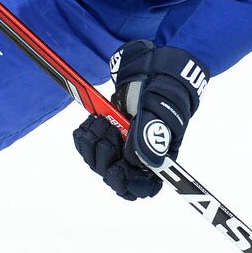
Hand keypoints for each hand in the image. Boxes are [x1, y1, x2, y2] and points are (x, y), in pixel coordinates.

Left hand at [72, 41, 208, 199]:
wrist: (156, 66)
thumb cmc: (165, 90)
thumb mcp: (160, 109)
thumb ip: (151, 135)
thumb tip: (144, 162)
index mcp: (159, 157)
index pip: (144, 187)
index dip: (128, 184)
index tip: (117, 169)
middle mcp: (140, 156)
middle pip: (115, 177)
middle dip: (104, 158)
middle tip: (107, 132)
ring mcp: (123, 144)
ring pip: (99, 162)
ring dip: (93, 145)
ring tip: (99, 121)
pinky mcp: (109, 132)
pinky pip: (90, 147)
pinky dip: (86, 136)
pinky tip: (91, 121)